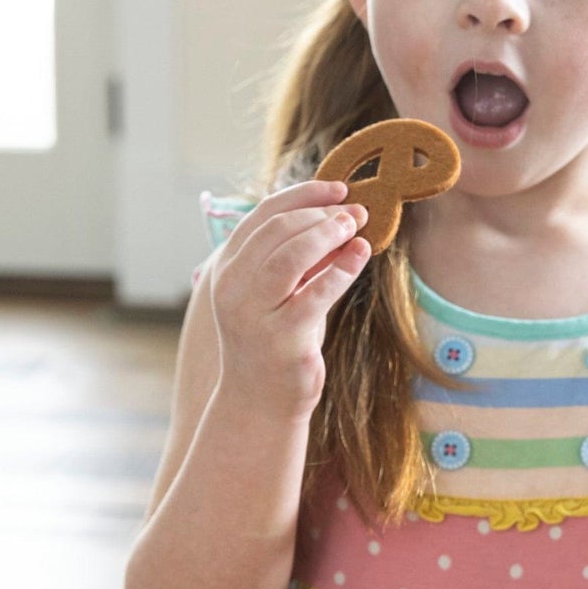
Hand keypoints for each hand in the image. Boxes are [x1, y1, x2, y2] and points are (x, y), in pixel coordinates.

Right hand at [209, 179, 369, 421]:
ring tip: (357, 226)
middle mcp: (233, 287)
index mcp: (227, 268)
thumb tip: (341, 219)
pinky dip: (340, 270)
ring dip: (328, 234)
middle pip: (278, 230)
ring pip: (291, 257)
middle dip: (321, 214)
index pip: (263, 215)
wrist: (259, 400)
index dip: (303, 195)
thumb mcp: (279, 292)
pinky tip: (360, 254)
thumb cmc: (274, 339)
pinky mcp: (282, 338)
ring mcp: (253, 313)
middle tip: (355, 211)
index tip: (338, 188)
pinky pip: (314, 294)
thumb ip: (299, 258)